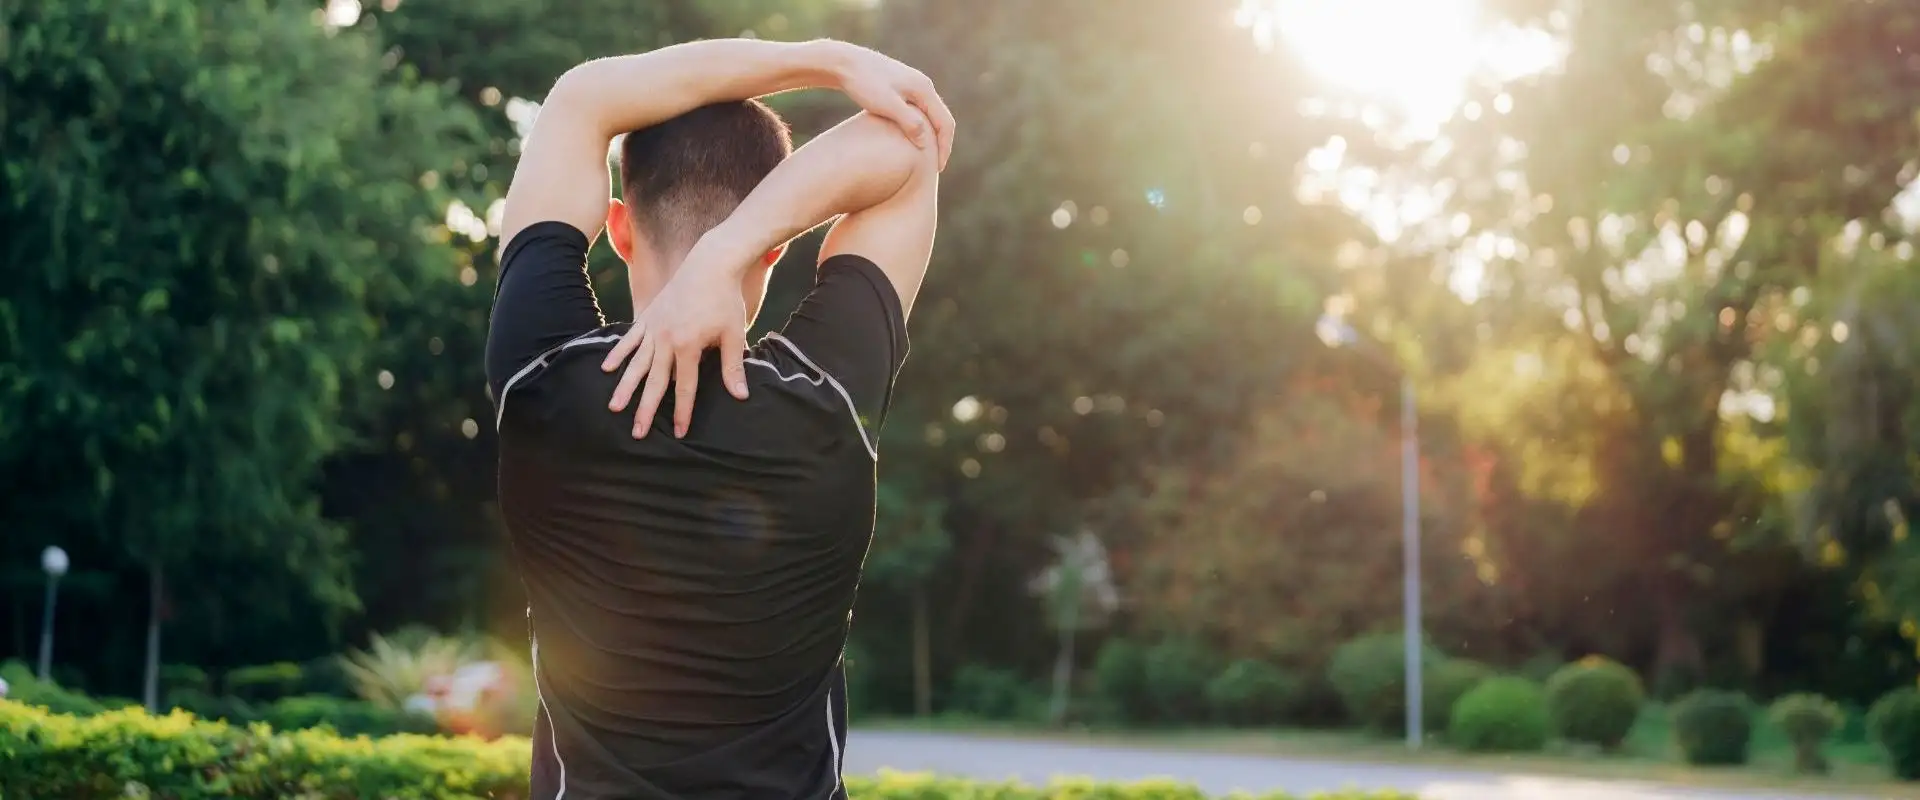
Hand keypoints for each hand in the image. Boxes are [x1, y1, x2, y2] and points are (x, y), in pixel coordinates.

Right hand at [599, 247, 752, 438]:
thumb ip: (732, 367)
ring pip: (636, 363)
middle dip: (646, 409)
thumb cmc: (726, 300)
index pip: (684, 387)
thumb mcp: (734, 334)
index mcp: (688, 345)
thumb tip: (740, 396)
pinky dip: (619, 353)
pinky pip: (630, 339)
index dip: (682, 412)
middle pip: (654, 381)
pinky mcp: (648, 316)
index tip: (679, 433)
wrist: (711, 263)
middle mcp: (666, 339)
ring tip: (614, 407)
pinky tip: (607, 369)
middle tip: (637, 433)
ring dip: (625, 387)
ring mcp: (654, 327)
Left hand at [826, 43, 955, 170]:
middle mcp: (923, 85)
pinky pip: (918, 111)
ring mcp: (912, 85)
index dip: (944, 147)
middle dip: (941, 144)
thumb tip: (925, 144)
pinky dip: (920, 128)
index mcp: (924, 89)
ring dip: (931, 136)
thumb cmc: (863, 83)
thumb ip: (908, 122)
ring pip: (930, 115)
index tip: (937, 170)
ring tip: (925, 158)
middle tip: (935, 168)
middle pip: (941, 118)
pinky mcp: (900, 87)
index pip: (945, 122)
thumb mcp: (886, 105)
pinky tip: (910, 140)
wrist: (843, 62)